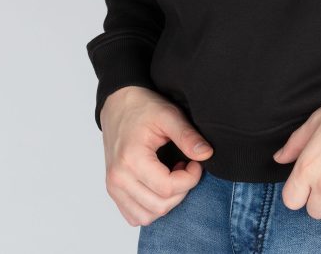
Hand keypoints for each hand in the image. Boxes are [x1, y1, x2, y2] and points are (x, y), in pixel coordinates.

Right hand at [100, 86, 213, 226]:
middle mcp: (118, 178)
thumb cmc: (143, 107)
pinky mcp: (114, 191)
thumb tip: (207, 155)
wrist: (118, 104)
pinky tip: (159, 184)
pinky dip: (151, 208)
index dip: (190, 179)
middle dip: (181, 190)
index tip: (196, 162)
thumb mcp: (169, 115)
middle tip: (186, 167)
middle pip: (159, 206)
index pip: (168, 188)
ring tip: (172, 175)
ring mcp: (113, 187)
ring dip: (167, 202)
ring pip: (147, 216)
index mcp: (131, 159)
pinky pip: (134, 216)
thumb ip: (188, 136)